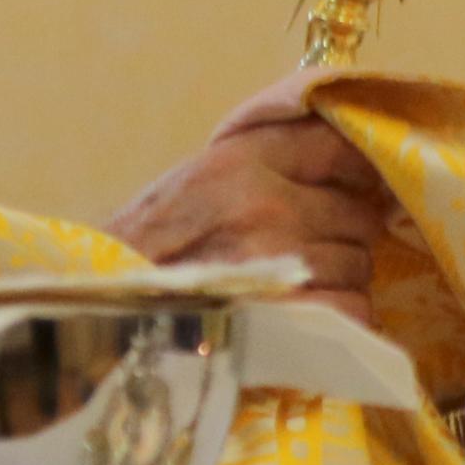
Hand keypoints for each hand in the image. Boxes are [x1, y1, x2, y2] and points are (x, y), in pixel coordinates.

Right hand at [105, 71, 403, 323]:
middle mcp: (265, 206)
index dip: (355, 168)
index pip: (337, 145)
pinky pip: (356, 310)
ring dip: (337, 279)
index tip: (355, 183)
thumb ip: (260, 163)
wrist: (106, 316)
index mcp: (238, 162)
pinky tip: (304, 316)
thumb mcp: (193, 182)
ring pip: (359, 265)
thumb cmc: (144, 252)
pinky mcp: (293, 319)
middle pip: (358, 214)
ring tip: (293, 286)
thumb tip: (344, 161)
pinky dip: (339, 319)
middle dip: (340, 233)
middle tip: (306, 247)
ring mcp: (281, 265)